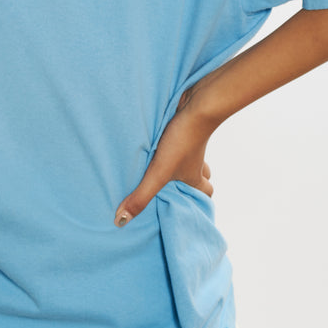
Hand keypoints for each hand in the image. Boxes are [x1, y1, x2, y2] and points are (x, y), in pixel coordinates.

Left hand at [113, 87, 215, 227]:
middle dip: (191, 183)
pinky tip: (155, 141)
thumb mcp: (158, 173)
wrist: (195, 105)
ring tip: (160, 166)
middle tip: (172, 188)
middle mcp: (196, 162)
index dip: (199, 202)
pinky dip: (171, 143)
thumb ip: (141, 196)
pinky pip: (179, 139)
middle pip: (202, 176)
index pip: (206, 194)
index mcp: (194, 176)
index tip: (187, 207)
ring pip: (191, 157)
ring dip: (180, 162)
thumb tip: (122, 222)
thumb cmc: (183, 140)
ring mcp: (191, 144)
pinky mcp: (183, 129)